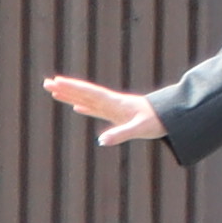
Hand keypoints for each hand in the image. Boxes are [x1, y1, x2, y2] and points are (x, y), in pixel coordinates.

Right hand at [41, 75, 168, 150]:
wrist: (175, 118)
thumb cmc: (158, 122)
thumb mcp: (140, 129)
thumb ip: (121, 134)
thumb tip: (101, 140)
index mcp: (115, 103)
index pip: (89, 93)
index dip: (72, 88)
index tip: (56, 82)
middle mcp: (112, 102)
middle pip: (84, 93)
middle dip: (66, 88)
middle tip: (46, 82)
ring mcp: (114, 107)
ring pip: (88, 99)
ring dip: (72, 95)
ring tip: (55, 91)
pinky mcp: (118, 114)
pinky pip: (97, 109)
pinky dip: (85, 107)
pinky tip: (77, 107)